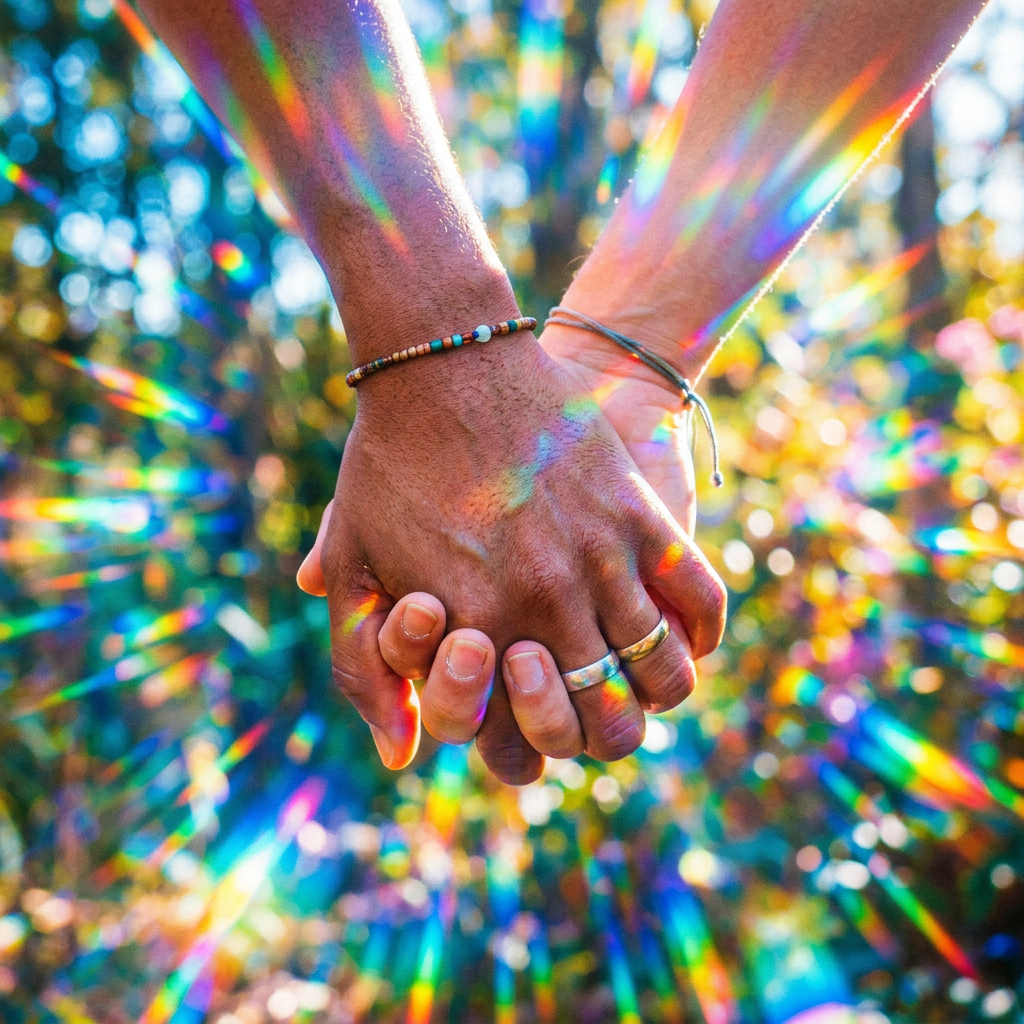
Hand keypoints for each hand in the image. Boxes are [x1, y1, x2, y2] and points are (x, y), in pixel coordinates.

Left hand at [298, 329, 724, 783]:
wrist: (447, 359)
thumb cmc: (390, 467)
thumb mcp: (356, 568)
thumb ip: (365, 671)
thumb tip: (403, 756)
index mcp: (475, 631)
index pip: (527, 747)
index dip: (533, 749)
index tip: (529, 717)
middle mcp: (546, 606)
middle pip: (610, 727)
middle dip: (601, 733)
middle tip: (590, 702)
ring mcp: (601, 559)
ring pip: (664, 676)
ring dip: (655, 690)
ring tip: (636, 673)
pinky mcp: (637, 513)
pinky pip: (700, 600)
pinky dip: (698, 633)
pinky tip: (677, 633)